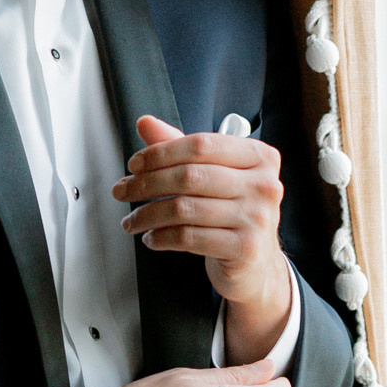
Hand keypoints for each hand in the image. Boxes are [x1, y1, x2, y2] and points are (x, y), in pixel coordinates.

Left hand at [114, 115, 293, 353]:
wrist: (256, 262)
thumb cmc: (233, 212)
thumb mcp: (212, 173)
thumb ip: (180, 147)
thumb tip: (145, 123)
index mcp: (259, 156)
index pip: (201, 144)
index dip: (161, 152)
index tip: (135, 164)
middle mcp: (264, 185)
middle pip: (190, 176)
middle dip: (146, 184)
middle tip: (123, 191)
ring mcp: (257, 218)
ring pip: (184, 209)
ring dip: (147, 214)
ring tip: (133, 220)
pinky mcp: (245, 248)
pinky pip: (189, 237)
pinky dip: (162, 237)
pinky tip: (152, 238)